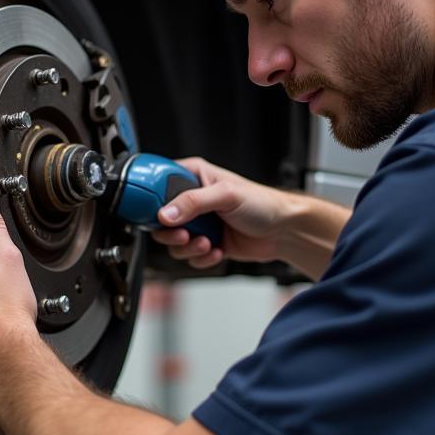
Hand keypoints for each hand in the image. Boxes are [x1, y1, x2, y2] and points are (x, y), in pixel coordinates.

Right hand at [150, 157, 296, 269]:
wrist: (283, 231)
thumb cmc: (263, 203)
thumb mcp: (226, 195)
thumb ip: (193, 202)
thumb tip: (166, 213)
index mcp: (193, 176)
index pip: (158, 184)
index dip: (151, 200)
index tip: (157, 214)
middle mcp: (192, 199)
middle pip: (159, 219)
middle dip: (171, 232)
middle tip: (185, 234)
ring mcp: (198, 223)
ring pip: (172, 241)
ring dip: (187, 248)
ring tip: (206, 243)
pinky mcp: (204, 242)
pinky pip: (189, 256)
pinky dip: (200, 258)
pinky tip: (216, 250)